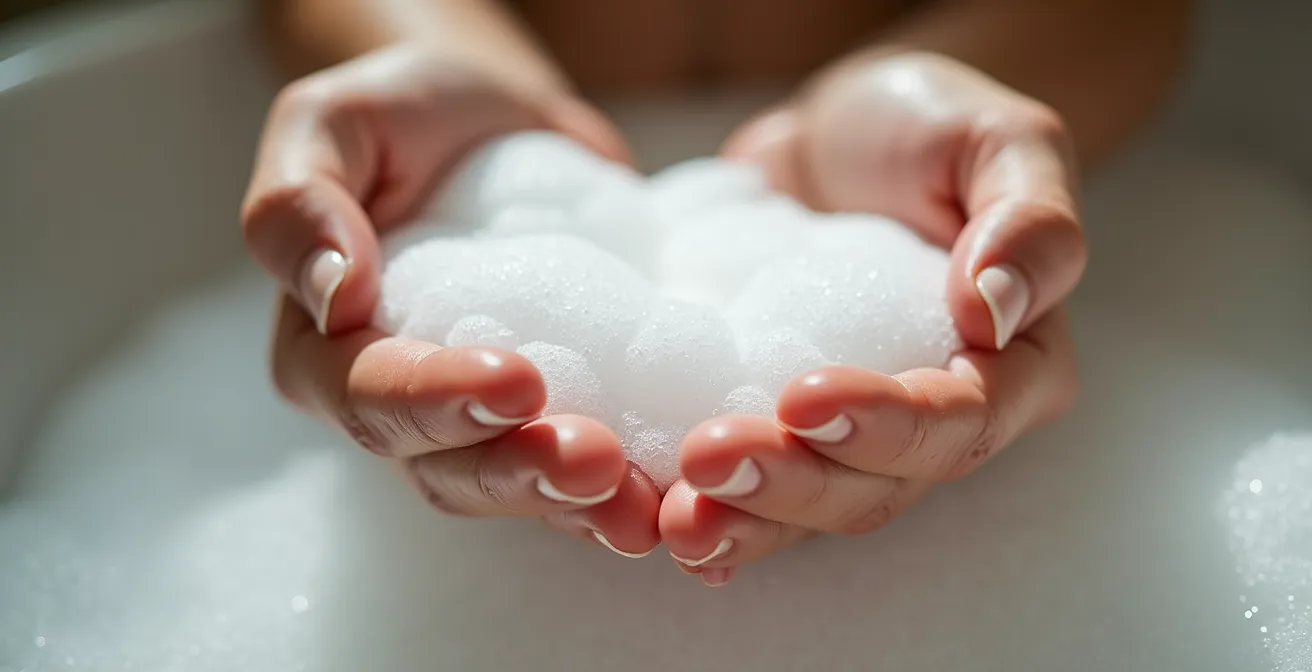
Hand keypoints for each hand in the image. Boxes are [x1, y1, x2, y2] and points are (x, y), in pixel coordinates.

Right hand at [241, 45, 659, 557]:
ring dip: (577, 504)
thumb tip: (335, 296)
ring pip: (516, 486)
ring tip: (641, 503)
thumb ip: (299, 204)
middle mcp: (397, 403)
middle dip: (521, 470)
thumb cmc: (402, 115)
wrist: (495, 120)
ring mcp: (477, 419)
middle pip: (447, 465)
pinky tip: (669, 495)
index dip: (436, 401)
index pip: (368, 395)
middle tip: (597, 460)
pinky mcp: (553, 411)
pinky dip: (623, 490)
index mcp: (325, 349)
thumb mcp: (332, 125)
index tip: (517, 380)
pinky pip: (579, 471)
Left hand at [659, 52, 1083, 584]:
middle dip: (792, 483)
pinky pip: (755, 486)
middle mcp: (936, 419)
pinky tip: (663, 529)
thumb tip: (995, 310)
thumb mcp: (999, 138)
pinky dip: (718, 514)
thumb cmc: (928, 125)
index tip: (803, 398)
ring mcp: (853, 430)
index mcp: (1013, 366)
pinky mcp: (779, 421)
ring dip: (744, 519)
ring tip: (676, 519)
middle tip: (707, 460)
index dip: (886, 426)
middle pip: (875, 485)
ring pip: (810, 504)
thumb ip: (1029, 218)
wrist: (834, 134)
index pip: (960, 423)